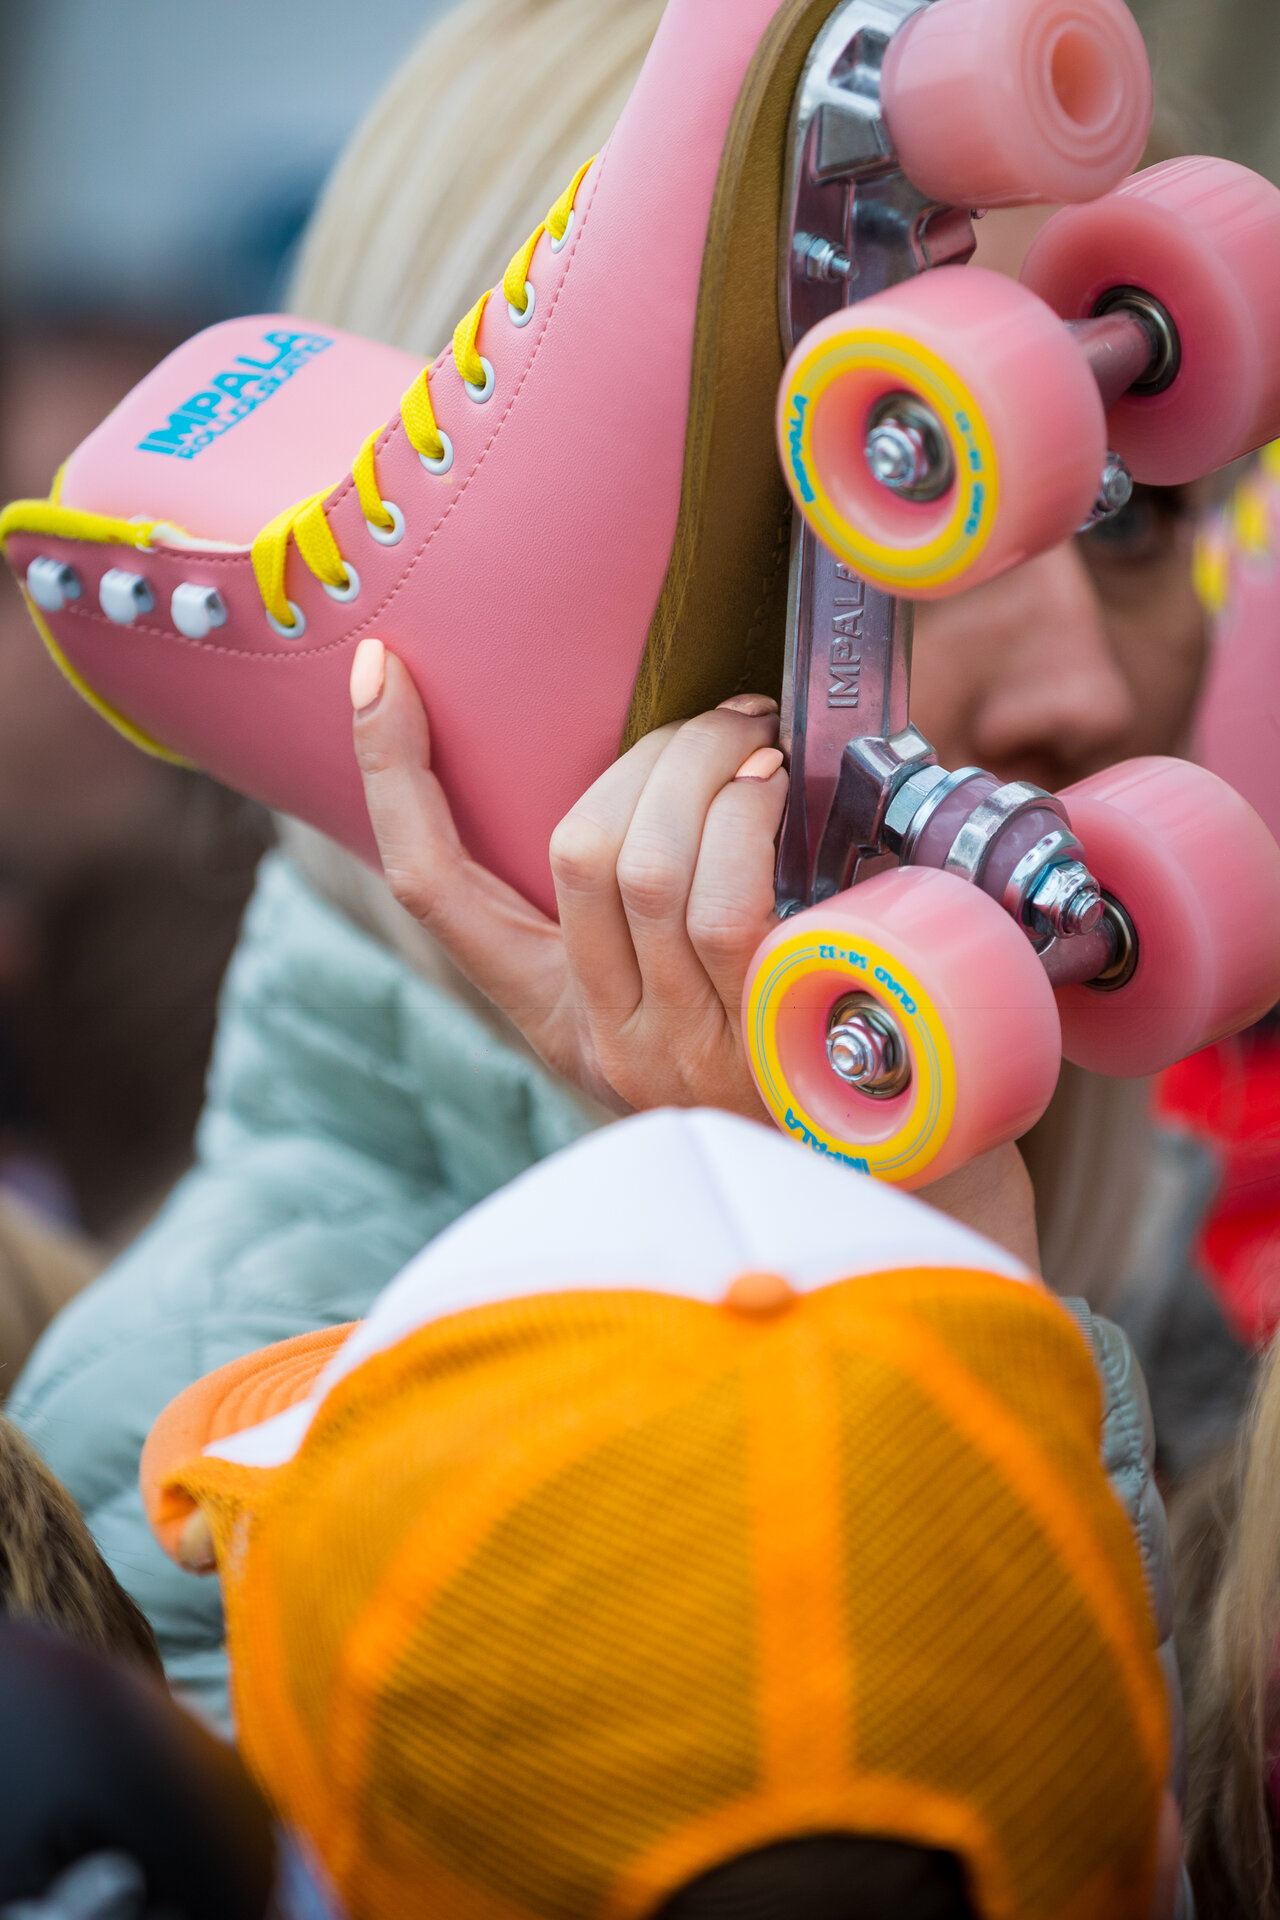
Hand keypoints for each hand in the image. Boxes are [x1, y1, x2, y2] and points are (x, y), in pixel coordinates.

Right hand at [350, 639, 1042, 1270]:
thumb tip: (685, 752)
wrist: (904, 1199)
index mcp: (563, 1018)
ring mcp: (680, 1057)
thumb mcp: (696, 998)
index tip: (374, 671)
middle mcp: (607, 1043)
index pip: (434, 892)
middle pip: (572, 851)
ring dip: (703, 768)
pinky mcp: (760, 1055)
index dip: (392, 776)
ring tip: (758, 739)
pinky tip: (781, 791)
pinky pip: (726, 912)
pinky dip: (750, 823)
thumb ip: (664, 907)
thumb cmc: (801, 1066)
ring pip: (643, 869)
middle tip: (721, 716)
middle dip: (648, 752)